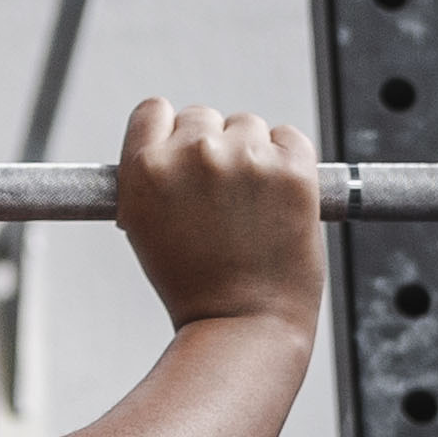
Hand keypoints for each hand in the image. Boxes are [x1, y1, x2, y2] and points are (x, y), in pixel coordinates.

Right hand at [110, 97, 324, 330]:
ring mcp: (246, 159)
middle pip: (202, 117)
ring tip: (250, 206)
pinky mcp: (292, 169)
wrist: (241, 325)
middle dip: (212, 148)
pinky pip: (290, 137)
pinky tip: (278, 197)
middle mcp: (193, 154)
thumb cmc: (194, 286)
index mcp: (146, 168)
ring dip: (251, 153)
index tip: (181, 155)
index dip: (168, 133)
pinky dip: (288, 159)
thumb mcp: (145, 227)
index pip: (154, 111)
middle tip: (221, 197)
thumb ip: (153, 177)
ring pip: (248, 125)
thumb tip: (169, 144)